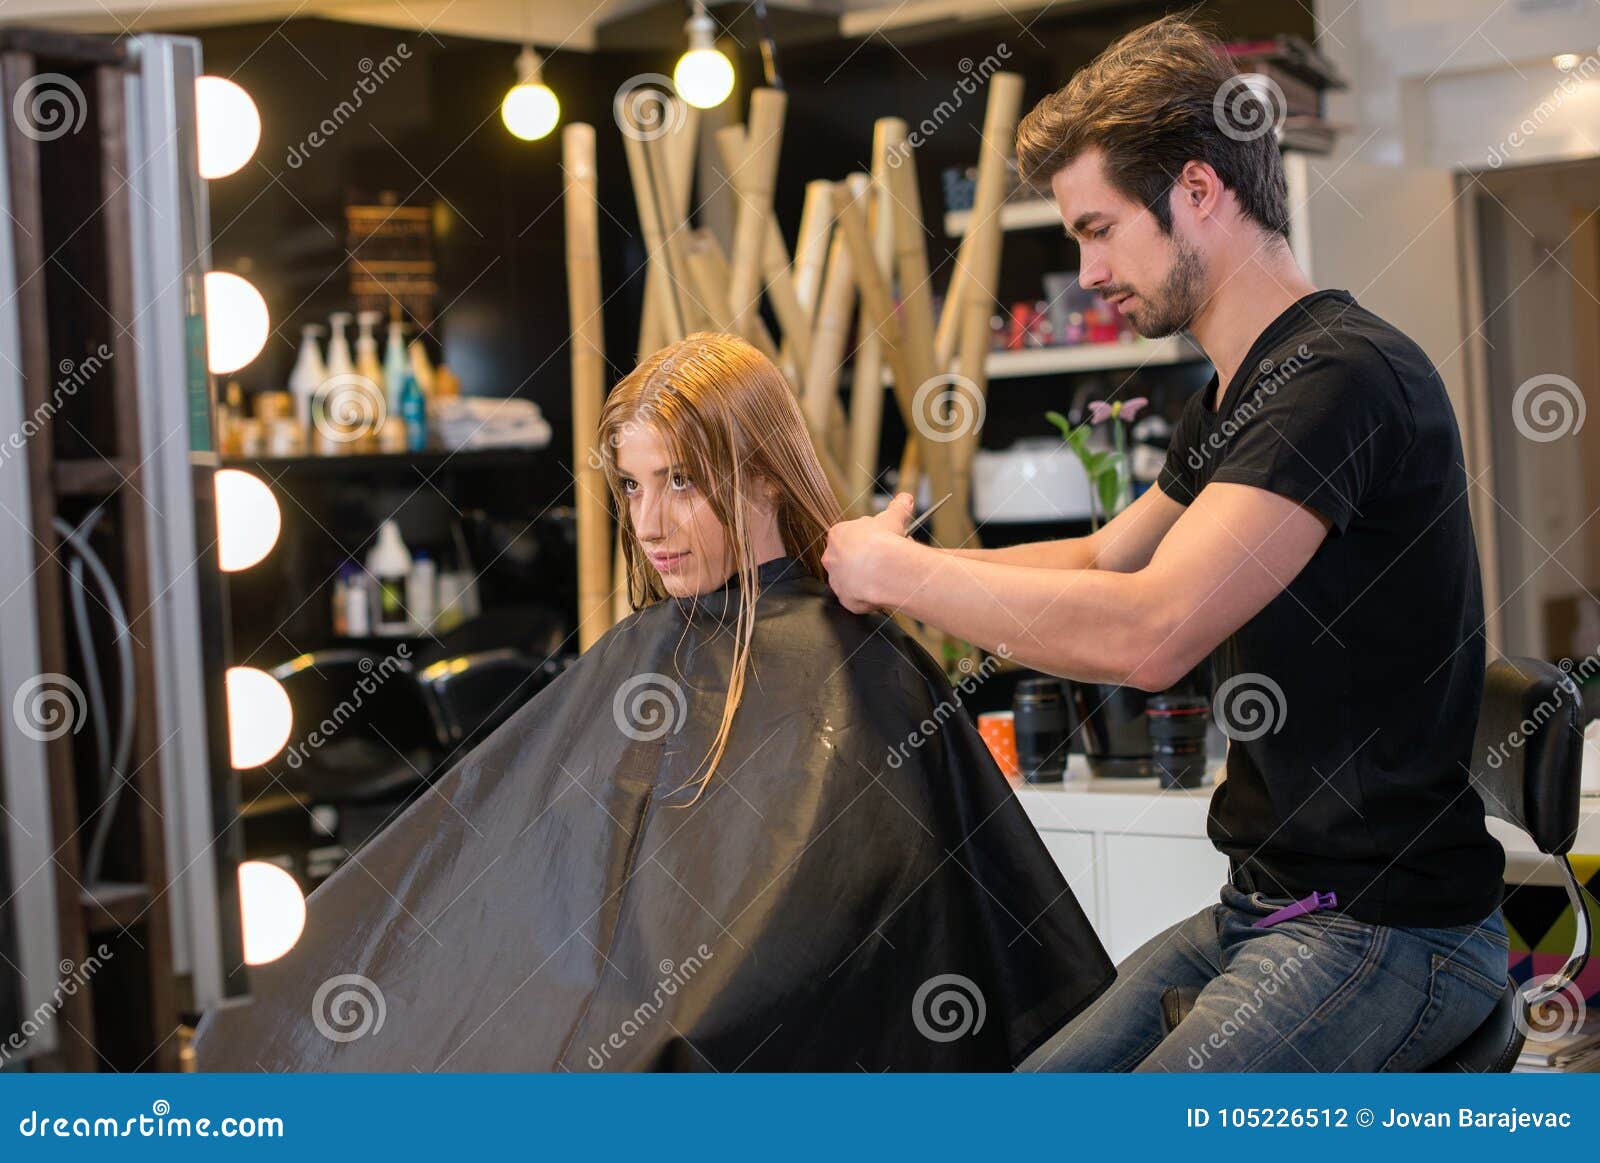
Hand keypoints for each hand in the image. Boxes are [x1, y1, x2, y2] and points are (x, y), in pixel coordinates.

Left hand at [823, 492, 914, 613]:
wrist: (883, 568)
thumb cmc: (883, 540)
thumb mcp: (893, 517)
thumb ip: (898, 506)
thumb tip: (905, 498)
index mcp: (838, 535)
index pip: (849, 536)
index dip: (866, 539)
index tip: (880, 542)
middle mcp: (831, 557)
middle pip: (846, 558)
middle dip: (863, 559)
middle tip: (883, 559)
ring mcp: (836, 580)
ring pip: (850, 580)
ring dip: (864, 578)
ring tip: (884, 576)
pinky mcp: (845, 599)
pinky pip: (856, 598)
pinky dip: (868, 596)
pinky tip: (881, 591)